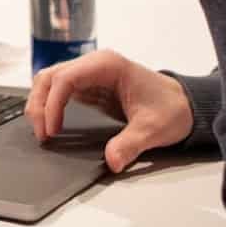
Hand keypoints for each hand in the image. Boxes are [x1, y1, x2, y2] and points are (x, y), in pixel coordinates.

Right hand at [26, 50, 193, 172]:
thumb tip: (112, 162)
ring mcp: (89, 73)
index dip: (52, 104)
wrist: (186, 104)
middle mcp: (93, 64)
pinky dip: (49, 105)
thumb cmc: (171, 109)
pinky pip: (59, 90)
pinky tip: (50, 123)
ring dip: (40, 103)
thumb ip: (131, 143)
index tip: (52, 129)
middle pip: (51, 76)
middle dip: (39, 104)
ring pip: (50, 81)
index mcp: (107, 65)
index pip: (65, 78)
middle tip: (41, 133)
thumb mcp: (154, 129)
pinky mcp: (89, 85)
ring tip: (42, 130)